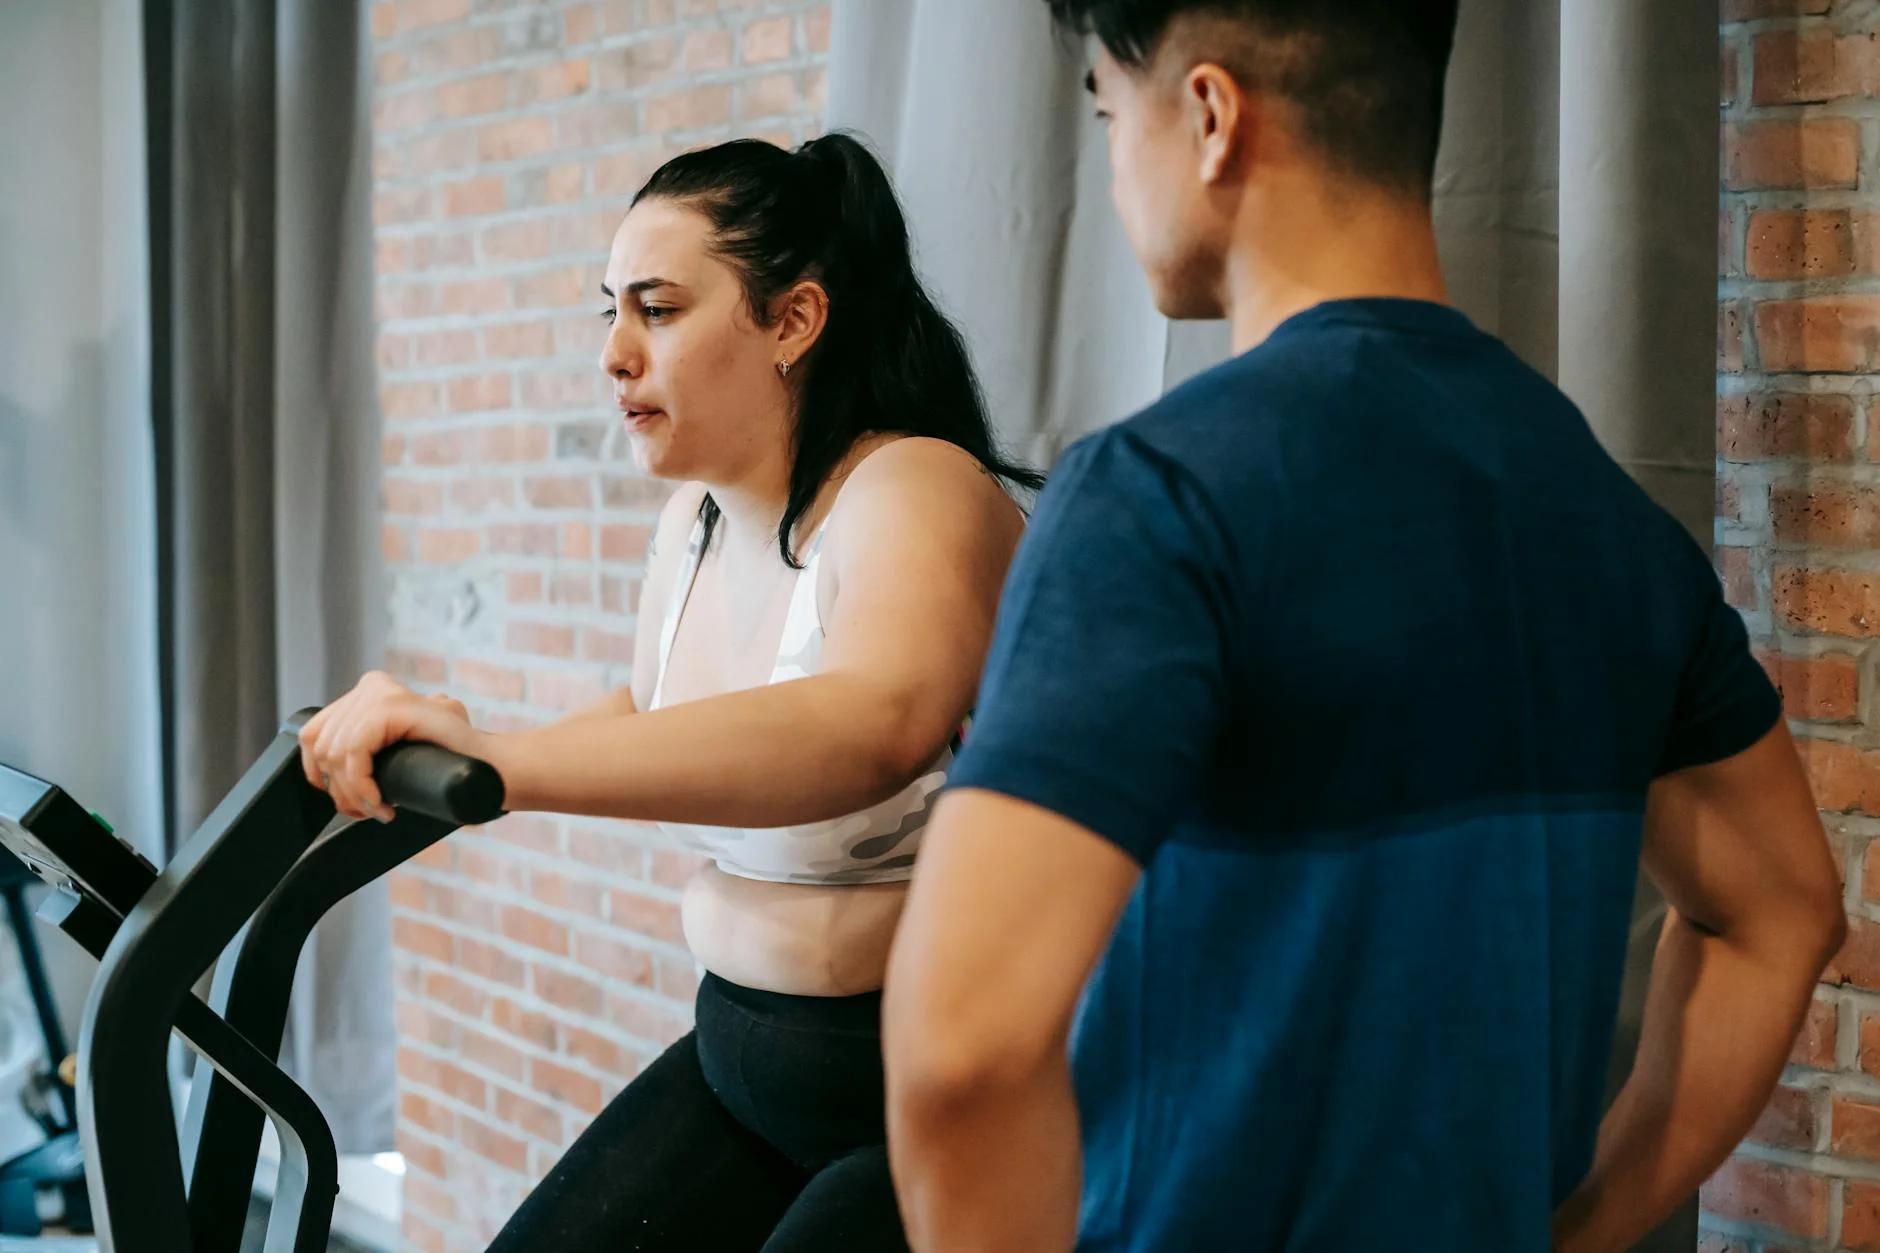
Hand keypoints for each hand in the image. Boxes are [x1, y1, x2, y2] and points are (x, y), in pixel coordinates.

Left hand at [298, 671, 480, 821]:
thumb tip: (323, 758)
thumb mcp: (393, 751)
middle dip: (340, 790)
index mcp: (369, 692)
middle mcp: (372, 685)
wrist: (490, 769)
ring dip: (354, 794)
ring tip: (380, 810)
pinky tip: (383, 803)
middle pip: (321, 746)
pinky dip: (362, 785)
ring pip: (335, 752)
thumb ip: (364, 745)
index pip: (313, 734)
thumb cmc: (447, 767)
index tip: (349, 802)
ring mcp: (382, 692)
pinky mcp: (394, 706)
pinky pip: (354, 751)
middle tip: (368, 812)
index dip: (320, 776)